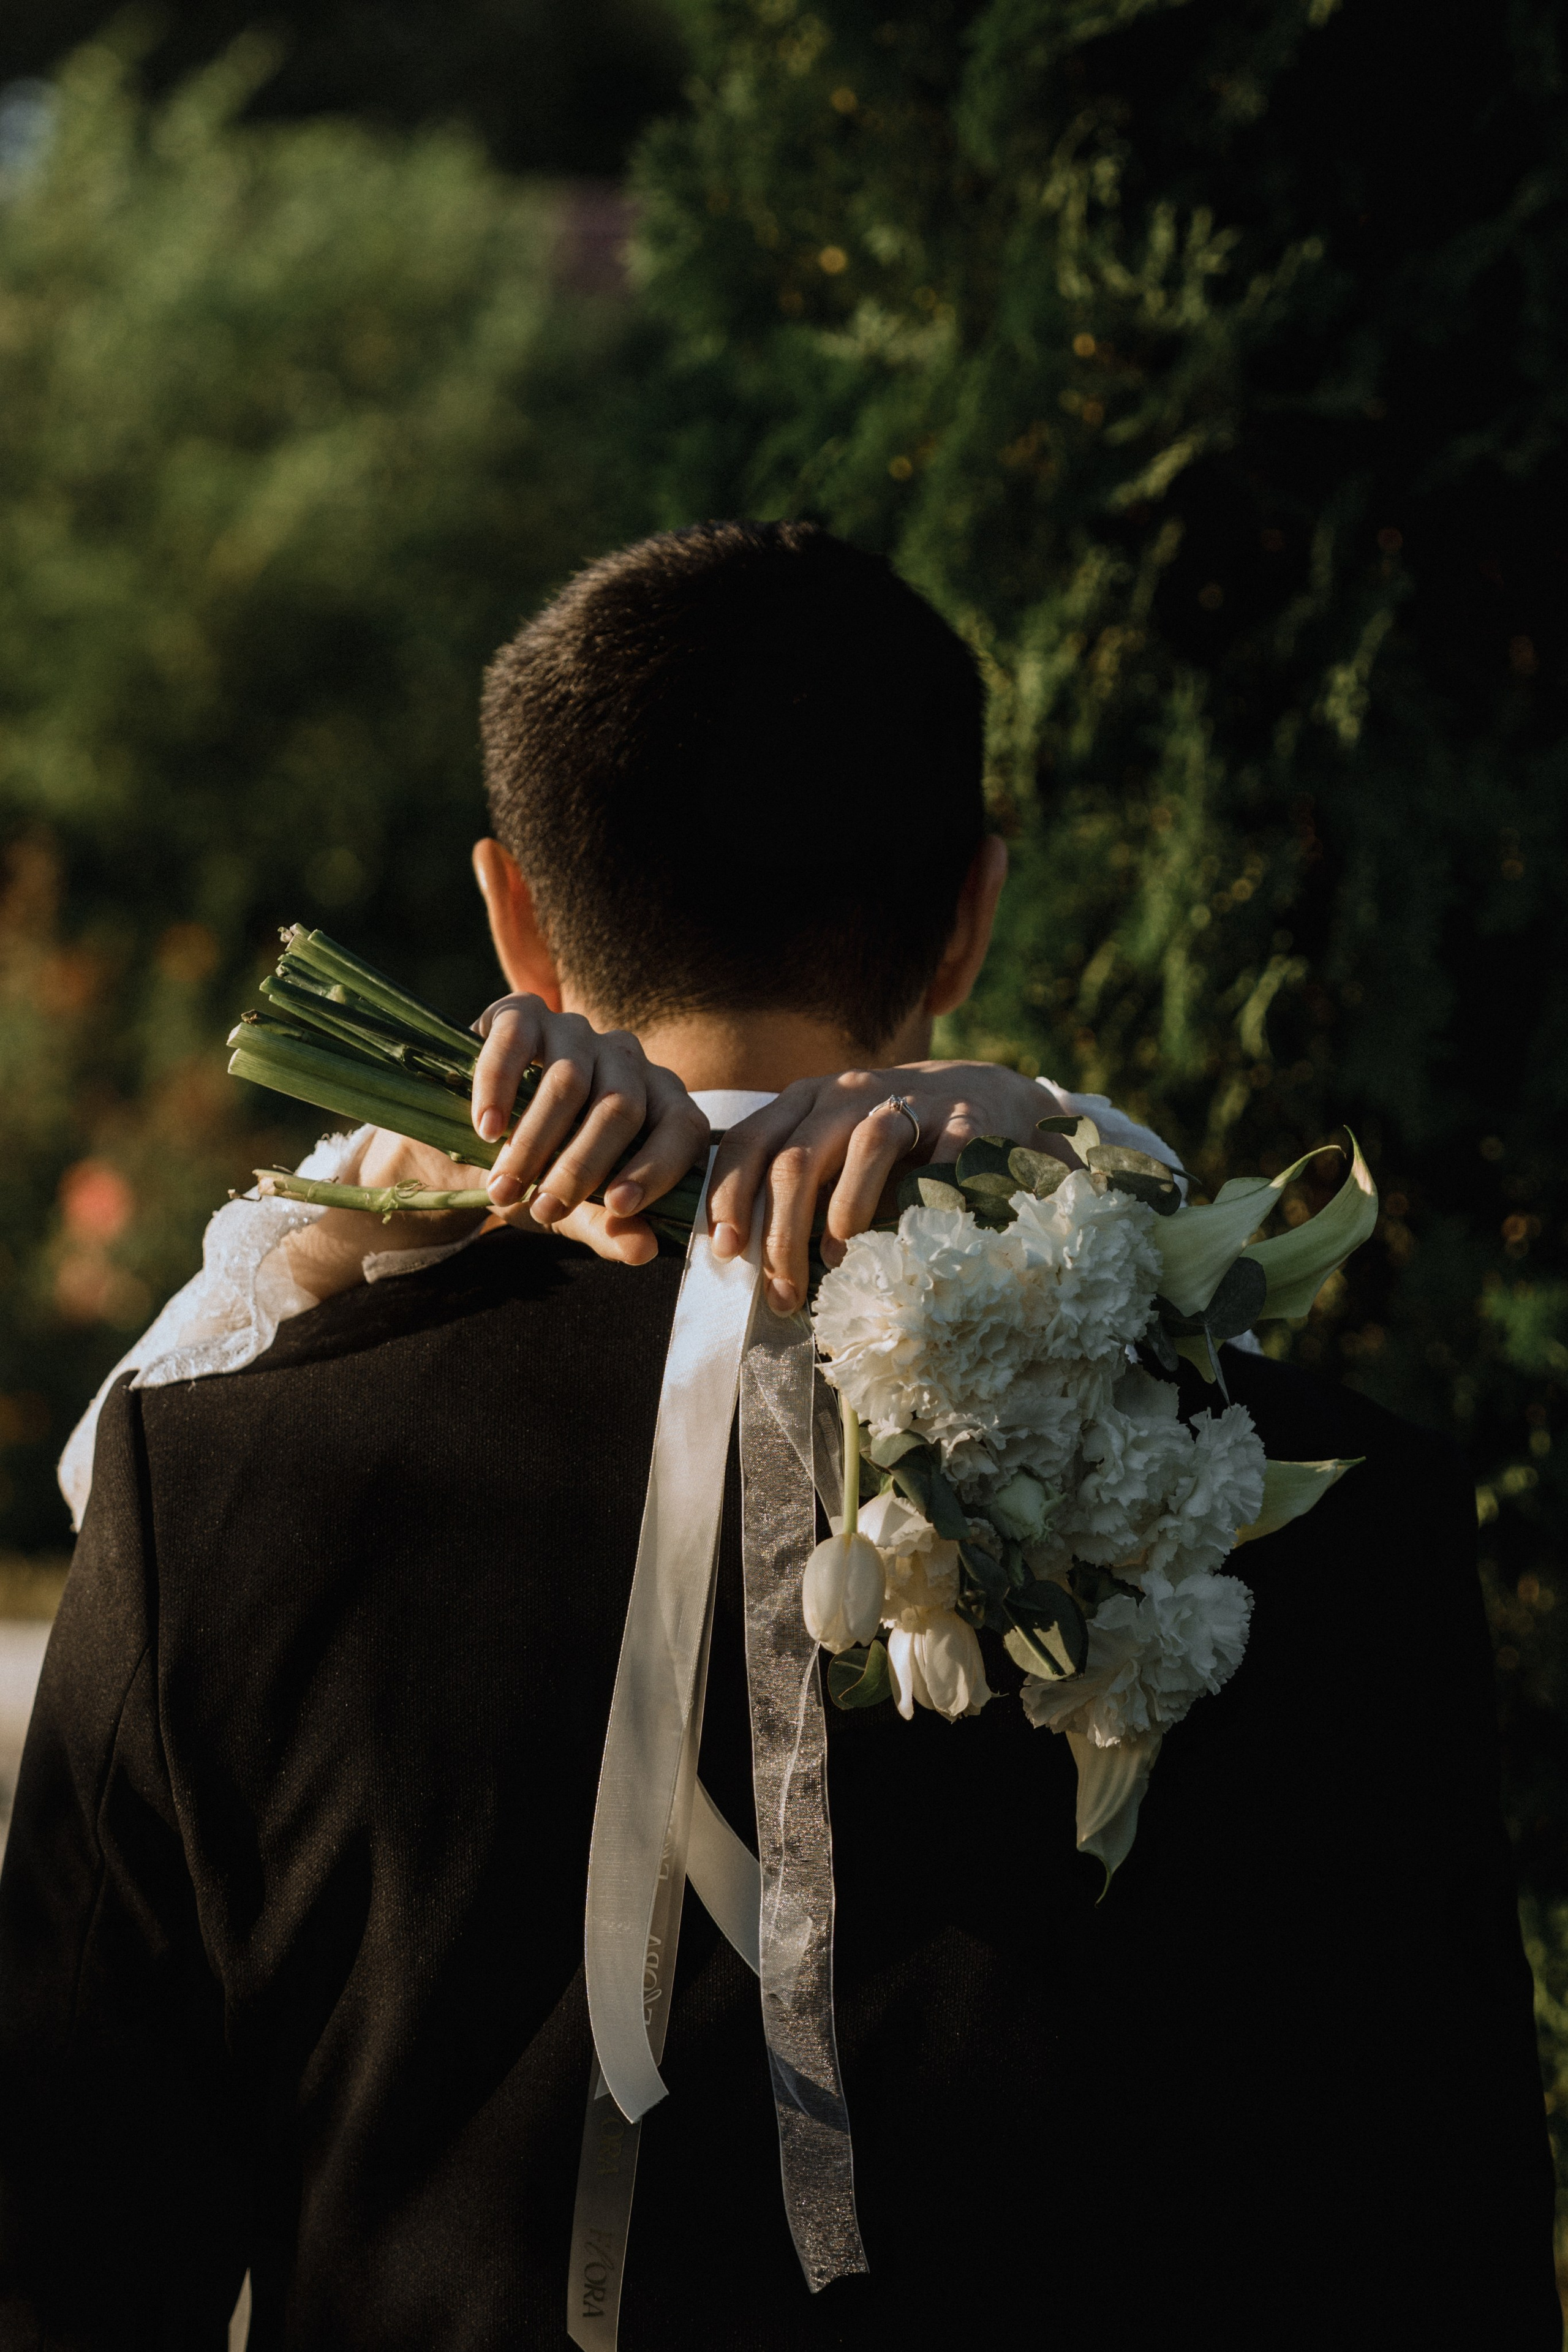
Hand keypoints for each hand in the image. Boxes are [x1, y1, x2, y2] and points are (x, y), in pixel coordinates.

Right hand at [469, 994, 709, 1262]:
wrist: (458, 1142)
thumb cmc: (534, 1174)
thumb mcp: (573, 1210)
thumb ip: (609, 1227)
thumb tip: (645, 1251)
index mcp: (656, 1101)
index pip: (683, 1126)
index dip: (658, 1168)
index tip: (618, 1208)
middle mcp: (625, 1057)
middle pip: (622, 1107)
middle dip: (582, 1168)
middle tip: (544, 1209)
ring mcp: (575, 1029)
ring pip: (569, 1082)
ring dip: (533, 1143)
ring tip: (503, 1188)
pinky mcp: (521, 1012)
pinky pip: (516, 1044)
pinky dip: (499, 1090)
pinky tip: (486, 1130)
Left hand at [707, 1062, 1077, 1314]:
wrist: (986, 1095)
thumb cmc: (896, 1140)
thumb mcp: (837, 1148)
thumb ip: (799, 1187)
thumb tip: (756, 1263)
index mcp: (808, 1100)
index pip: (750, 1141)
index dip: (729, 1195)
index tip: (726, 1250)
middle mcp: (849, 1092)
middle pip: (798, 1157)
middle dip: (781, 1232)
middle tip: (782, 1291)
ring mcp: (909, 1099)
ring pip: (865, 1147)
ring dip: (845, 1211)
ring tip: (837, 1261)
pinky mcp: (964, 1117)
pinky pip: (941, 1156)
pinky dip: (924, 1198)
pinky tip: (913, 1237)